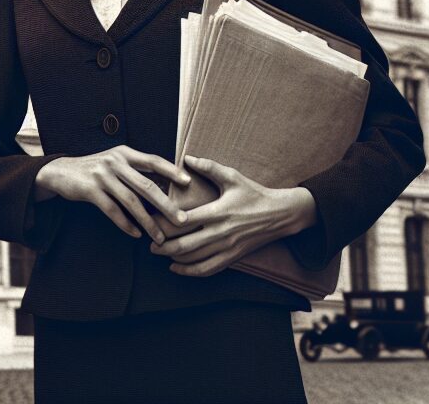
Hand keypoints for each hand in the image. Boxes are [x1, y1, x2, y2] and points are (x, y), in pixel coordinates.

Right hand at [37, 147, 191, 241]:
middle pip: (146, 185)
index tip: (188, 182)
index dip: (171, 170)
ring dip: (148, 222)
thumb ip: (136, 169)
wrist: (62, 172)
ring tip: (160, 238)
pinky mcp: (90, 190)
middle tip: (183, 220)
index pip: (152, 160)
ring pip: (131, 202)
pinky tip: (136, 234)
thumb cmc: (95, 169)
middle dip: (166, 205)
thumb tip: (165, 183)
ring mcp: (102, 176)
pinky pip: (112, 211)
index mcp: (124, 153)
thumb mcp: (115, 162)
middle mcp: (114, 162)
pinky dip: (126, 224)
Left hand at [148, 155, 317, 276]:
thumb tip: (187, 157)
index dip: (164, 223)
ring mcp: (227, 248)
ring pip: (195, 259)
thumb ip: (208, 167)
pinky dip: (191, 271)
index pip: (184, 221)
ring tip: (158, 253)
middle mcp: (221, 233)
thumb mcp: (232, 176)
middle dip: (163, 245)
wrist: (281, 214)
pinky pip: (209, 269)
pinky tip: (177, 268)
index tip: (150, 220)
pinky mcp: (233, 257)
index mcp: (217, 212)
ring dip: (174, 259)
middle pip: (185, 245)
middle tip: (148, 243)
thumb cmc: (254, 193)